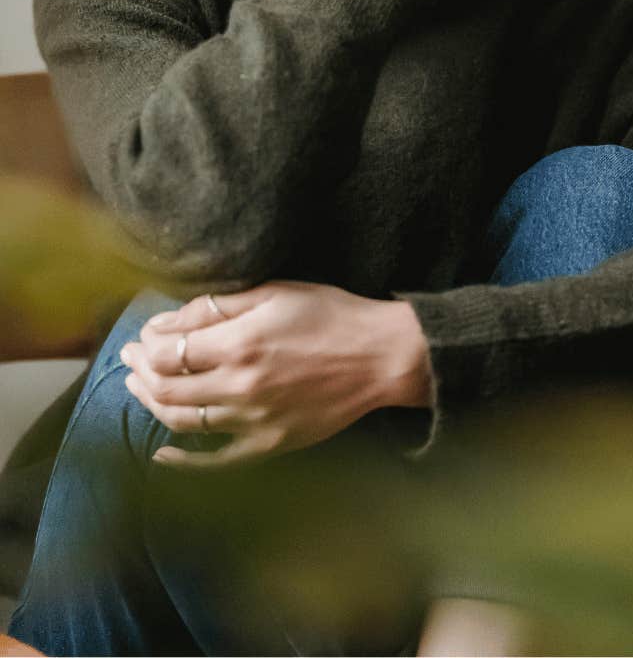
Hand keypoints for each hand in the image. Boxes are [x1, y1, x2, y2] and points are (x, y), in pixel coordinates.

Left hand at [119, 280, 432, 467]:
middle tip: (130, 358)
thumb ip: (219, 307)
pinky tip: (162, 452)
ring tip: (140, 388)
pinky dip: (183, 461)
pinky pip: (216, 460)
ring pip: (182, 421)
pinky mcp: (269, 444)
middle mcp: (240, 386)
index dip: (147, 344)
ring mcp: (253, 421)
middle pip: (166, 388)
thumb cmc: (332, 315)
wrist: (380, 356)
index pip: (169, 351)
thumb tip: (168, 319)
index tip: (141, 335)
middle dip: (140, 371)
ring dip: (152, 404)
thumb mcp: (275, 293)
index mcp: (240, 344)